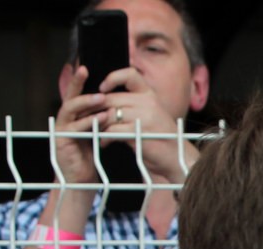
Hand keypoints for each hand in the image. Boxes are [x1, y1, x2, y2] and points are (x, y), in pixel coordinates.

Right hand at [52, 65, 110, 186]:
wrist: (82, 179)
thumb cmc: (91, 155)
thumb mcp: (97, 132)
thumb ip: (100, 118)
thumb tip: (115, 103)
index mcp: (72, 116)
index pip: (75, 93)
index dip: (79, 80)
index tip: (87, 67)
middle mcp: (64, 119)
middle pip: (69, 96)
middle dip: (79, 84)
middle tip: (92, 76)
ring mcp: (60, 129)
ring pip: (70, 109)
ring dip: (87, 102)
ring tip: (102, 98)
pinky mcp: (61, 141)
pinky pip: (75, 128)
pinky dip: (89, 122)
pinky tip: (101, 119)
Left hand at [99, 66, 195, 183]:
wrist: (177, 159)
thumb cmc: (162, 139)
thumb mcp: (152, 115)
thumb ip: (134, 105)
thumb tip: (104, 99)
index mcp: (150, 95)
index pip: (130, 74)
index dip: (113, 77)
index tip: (102, 88)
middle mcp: (148, 103)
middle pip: (111, 98)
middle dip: (94, 108)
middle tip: (85, 116)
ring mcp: (144, 117)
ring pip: (109, 114)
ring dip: (98, 124)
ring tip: (94, 132)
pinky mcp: (138, 133)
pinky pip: (112, 130)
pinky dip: (104, 137)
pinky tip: (104, 143)